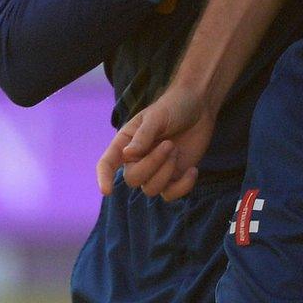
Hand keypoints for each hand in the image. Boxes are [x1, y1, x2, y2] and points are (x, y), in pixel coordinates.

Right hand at [98, 83, 215, 200]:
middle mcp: (136, 161)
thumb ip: (143, 135)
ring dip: (167, 171)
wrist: (199, 107)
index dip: (103, 178)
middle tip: (169, 144)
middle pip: (132, 179)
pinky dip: (183, 186)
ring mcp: (155, 171)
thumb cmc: (173, 107)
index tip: (107, 191)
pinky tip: (193, 170)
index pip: (107, 163)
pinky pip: (171, 195)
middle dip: (152, 163)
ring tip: (176, 149)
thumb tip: (128, 154)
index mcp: (125, 143)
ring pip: (151, 189)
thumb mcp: (157, 116)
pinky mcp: (173, 178)